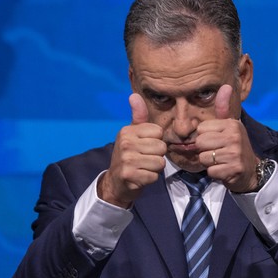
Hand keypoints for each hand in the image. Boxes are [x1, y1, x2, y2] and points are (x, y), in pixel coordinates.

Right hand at [98, 93, 166, 207]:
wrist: (116, 182)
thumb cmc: (129, 156)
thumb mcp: (132, 134)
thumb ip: (138, 116)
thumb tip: (134, 95)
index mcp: (127, 131)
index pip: (159, 132)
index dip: (156, 141)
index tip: (144, 147)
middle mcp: (126, 143)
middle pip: (161, 147)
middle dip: (157, 156)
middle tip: (144, 159)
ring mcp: (126, 159)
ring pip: (160, 162)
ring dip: (154, 168)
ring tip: (142, 167)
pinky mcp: (129, 175)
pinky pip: (154, 176)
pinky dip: (150, 179)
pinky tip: (140, 177)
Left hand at [196, 84, 259, 192]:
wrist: (250, 170)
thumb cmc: (235, 146)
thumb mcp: (230, 125)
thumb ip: (223, 108)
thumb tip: (225, 86)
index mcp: (232, 124)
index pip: (200, 129)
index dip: (205, 137)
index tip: (217, 141)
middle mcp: (234, 137)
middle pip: (200, 143)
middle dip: (205, 150)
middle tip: (218, 152)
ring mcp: (235, 153)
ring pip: (204, 158)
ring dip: (210, 163)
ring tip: (221, 161)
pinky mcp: (234, 169)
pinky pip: (210, 171)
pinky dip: (215, 173)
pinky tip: (224, 169)